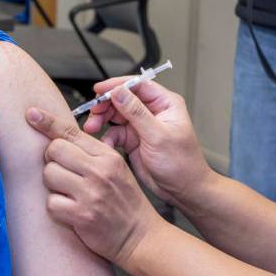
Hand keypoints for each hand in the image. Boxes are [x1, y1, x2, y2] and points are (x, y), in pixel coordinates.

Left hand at [24, 106, 162, 266]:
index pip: (71, 133)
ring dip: (53, 185)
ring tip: (69, 193)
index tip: (31, 113)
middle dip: (52, 161)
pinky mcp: (82, 215)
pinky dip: (56, 208)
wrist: (140, 236)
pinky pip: (51, 203)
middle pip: (54, 150)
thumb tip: (58, 137)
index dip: (47, 122)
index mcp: (108, 156)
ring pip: (49, 174)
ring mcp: (91, 193)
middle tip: (63, 173)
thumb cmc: (124, 201)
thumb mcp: (115, 169)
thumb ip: (91, 153)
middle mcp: (100, 171)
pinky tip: (70, 211)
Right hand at [81, 79, 213, 208]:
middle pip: (122, 98)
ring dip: (102, 120)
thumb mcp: (158, 136)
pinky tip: (105, 145)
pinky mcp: (133, 140)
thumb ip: (136, 112)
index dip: (117, 85)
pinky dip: (107, 138)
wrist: (183, 190)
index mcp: (165, 103)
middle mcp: (152, 111)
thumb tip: (119, 92)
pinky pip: (114, 133)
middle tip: (93, 114)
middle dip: (105, 105)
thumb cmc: (182, 164)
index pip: (137, 85)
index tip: (99, 90)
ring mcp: (141, 126)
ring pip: (115, 115)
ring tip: (91, 128)